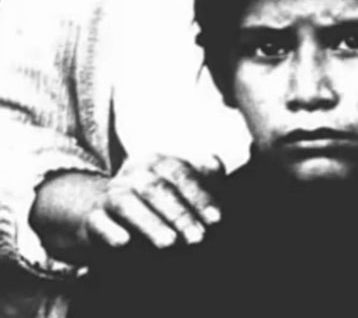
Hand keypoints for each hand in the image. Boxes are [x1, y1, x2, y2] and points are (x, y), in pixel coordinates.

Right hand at [31, 154, 223, 262]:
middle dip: (180, 215)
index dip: (200, 196)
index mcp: (158, 162)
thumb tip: (218, 166)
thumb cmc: (155, 202)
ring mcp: (111, 194)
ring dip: (150, 223)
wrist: (106, 212)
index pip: (181, 174)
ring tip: (169, 244)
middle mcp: (134, 173)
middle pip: (157, 188)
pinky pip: (98, 222)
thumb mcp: (179, 187)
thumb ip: (203, 177)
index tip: (217, 220)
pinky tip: (124, 242)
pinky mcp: (92, 218)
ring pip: (127, 203)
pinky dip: (110, 231)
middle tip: (198, 239)